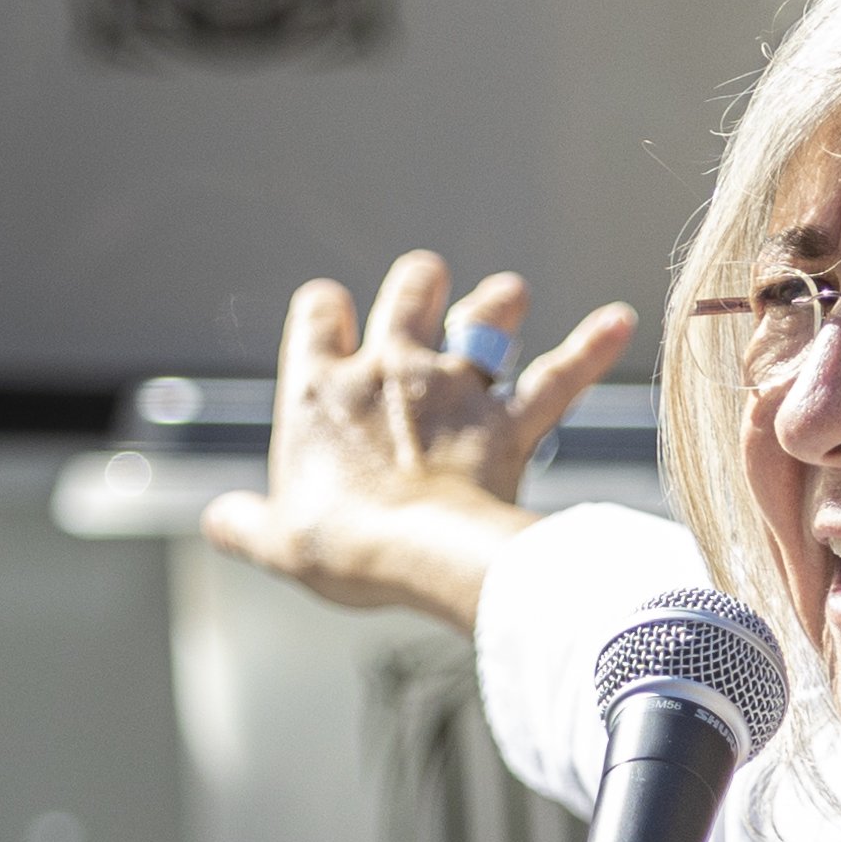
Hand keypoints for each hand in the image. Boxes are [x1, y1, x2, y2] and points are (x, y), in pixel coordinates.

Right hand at [200, 249, 634, 628]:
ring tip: (508, 296)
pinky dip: (592, 346)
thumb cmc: (342, 547)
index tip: (328, 324)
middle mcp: (390, 369)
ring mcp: (456, 390)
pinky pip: (559, 377)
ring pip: (486, 318)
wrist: (419, 557)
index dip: (323, 312)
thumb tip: (219, 521)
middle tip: (426, 292)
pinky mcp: (510, 424)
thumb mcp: (275, 541)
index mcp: (321, 388)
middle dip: (419, 284)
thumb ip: (245, 524)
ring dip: (498, 304)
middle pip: (408, 289)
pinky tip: (621, 319)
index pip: (315, 311)